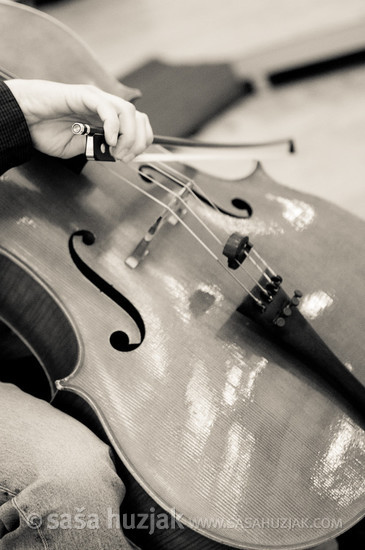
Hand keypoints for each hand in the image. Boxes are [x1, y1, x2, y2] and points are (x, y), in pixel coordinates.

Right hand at [5, 79, 152, 161]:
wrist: (23, 118)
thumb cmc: (45, 130)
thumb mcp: (77, 148)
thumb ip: (96, 149)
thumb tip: (116, 154)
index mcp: (105, 118)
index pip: (137, 124)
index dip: (140, 142)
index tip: (130, 157)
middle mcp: (104, 106)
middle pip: (138, 117)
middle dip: (138, 141)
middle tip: (125, 157)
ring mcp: (96, 98)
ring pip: (128, 112)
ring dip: (128, 135)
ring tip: (116, 150)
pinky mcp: (84, 95)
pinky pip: (108, 108)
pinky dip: (113, 125)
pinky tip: (108, 139)